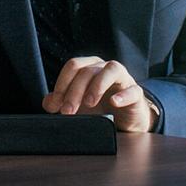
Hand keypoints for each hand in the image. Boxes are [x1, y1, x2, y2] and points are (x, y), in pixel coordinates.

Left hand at [41, 57, 156, 132]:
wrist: (127, 119)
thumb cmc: (101, 106)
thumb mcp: (78, 104)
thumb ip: (61, 101)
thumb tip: (48, 102)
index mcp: (90, 67)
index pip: (73, 66)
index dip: (62, 83)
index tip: (56, 103)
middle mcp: (105, 68)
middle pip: (88, 71)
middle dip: (75, 91)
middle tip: (68, 111)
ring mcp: (123, 78)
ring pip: (111, 70)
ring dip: (97, 85)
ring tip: (89, 103)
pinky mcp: (136, 93)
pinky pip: (133, 90)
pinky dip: (123, 95)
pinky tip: (114, 103)